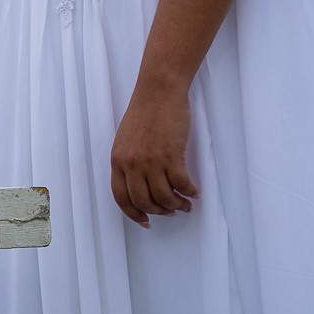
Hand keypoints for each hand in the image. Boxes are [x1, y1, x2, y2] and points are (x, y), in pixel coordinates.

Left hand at [110, 86, 199, 227]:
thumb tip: (141, 184)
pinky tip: (195, 192)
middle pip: (144, 201)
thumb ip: (129, 161)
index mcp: (118, 160)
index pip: (121, 197)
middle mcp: (131, 164)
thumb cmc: (145, 112)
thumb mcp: (126, 140)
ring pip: (164, 197)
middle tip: (171, 211)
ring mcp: (150, 161)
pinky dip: (190, 192)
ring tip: (185, 203)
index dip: (134, 213)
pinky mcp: (171, 156)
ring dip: (177, 204)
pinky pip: (182, 184)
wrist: (159, 92)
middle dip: (159, 211)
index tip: (145, 221)